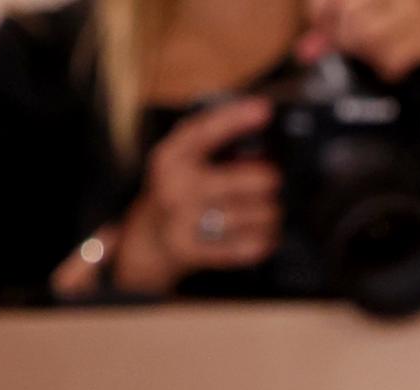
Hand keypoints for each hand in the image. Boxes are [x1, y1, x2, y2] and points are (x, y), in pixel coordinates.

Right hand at [114, 96, 282, 293]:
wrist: (148, 238)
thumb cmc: (179, 191)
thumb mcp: (185, 160)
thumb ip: (218, 146)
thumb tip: (264, 144)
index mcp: (171, 156)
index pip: (204, 131)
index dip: (236, 118)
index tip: (265, 109)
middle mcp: (175, 185)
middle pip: (255, 180)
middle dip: (270, 180)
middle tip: (268, 183)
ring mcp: (182, 220)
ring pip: (262, 215)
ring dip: (271, 213)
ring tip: (261, 211)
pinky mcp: (193, 249)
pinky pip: (252, 246)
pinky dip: (265, 239)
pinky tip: (258, 233)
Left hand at [297, 0, 419, 81]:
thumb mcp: (386, 19)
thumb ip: (343, 32)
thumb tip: (306, 50)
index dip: (319, 18)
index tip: (324, 36)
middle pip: (344, 16)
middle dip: (342, 41)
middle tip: (358, 52)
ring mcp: (412, 9)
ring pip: (363, 36)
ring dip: (367, 55)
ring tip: (382, 58)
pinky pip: (390, 57)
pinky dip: (389, 69)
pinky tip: (398, 68)